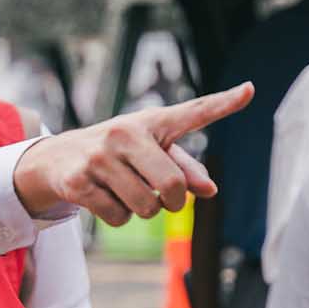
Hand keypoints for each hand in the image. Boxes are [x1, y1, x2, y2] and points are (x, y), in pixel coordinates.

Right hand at [13, 85, 252, 224]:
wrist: (58, 157)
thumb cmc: (118, 153)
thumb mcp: (150, 152)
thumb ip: (184, 169)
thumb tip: (210, 190)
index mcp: (152, 122)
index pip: (193, 112)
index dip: (223, 104)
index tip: (250, 90)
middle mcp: (125, 133)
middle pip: (172, 186)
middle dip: (172, 202)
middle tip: (162, 199)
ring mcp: (100, 157)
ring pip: (146, 208)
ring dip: (143, 210)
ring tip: (125, 191)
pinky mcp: (80, 181)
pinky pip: (120, 217)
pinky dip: (119, 217)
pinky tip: (104, 197)